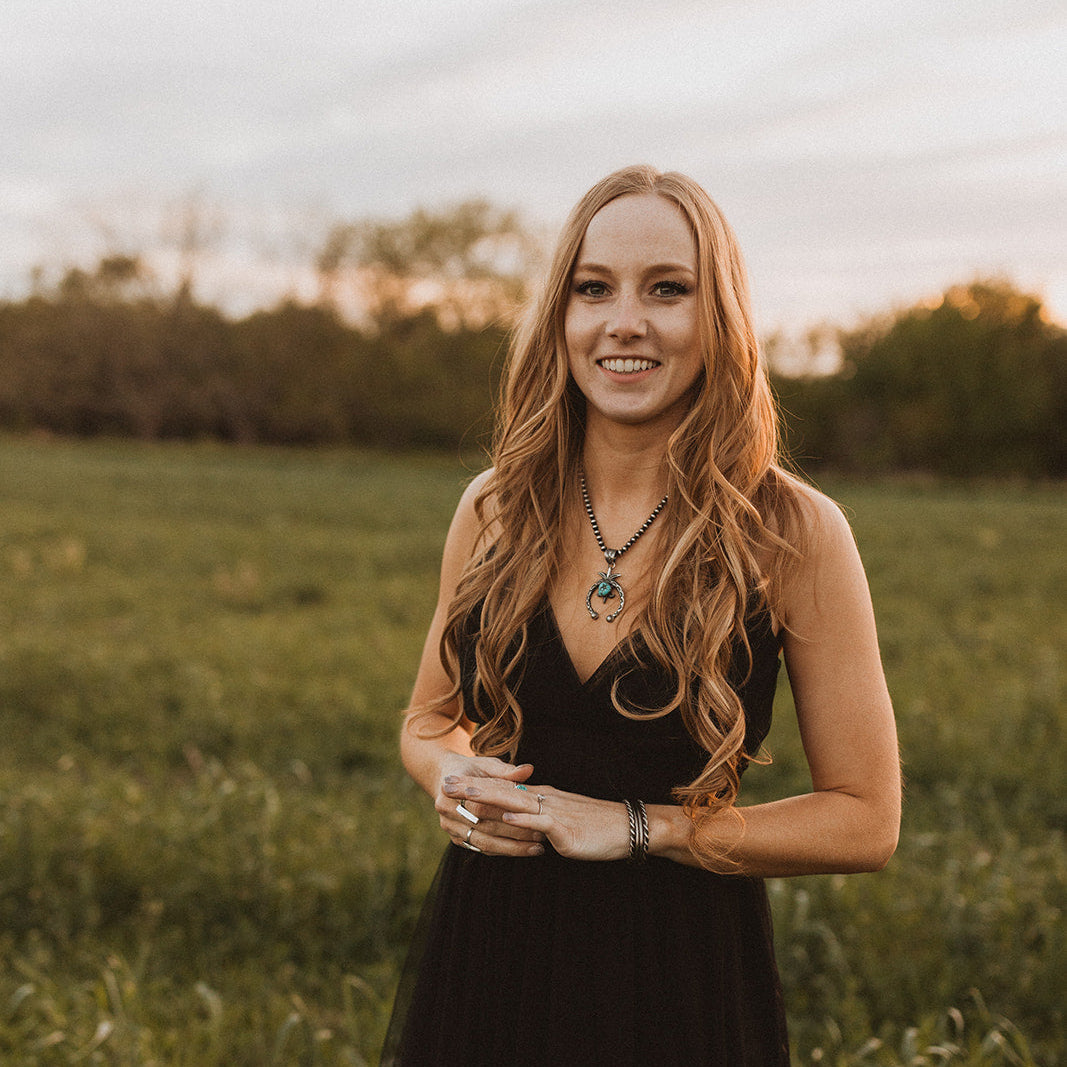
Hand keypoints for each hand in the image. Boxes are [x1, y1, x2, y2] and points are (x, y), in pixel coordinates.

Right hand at [434, 755, 545, 856]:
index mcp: (450, 789)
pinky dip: (503, 850)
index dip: (507, 812)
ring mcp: (449, 827)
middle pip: (484, 827)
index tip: (534, 816)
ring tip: (537, 848)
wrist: (446, 777)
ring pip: (483, 843)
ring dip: (512, 848)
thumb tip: (529, 770)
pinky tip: (522, 850)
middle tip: (542, 835)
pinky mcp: (456, 839)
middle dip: (515, 833)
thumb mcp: (487, 764)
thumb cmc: (473, 769)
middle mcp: (445, 810)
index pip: (481, 805)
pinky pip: (481, 848)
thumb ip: (506, 770)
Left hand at [442, 775, 631, 861]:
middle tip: (446, 783)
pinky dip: (522, 818)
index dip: (477, 785)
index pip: (504, 789)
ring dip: (489, 799)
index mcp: (542, 798)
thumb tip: (516, 821)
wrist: (627, 827)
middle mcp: (545, 800)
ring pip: (516, 803)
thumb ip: (538, 818)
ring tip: (465, 795)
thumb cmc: (596, 826)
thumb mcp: (562, 819)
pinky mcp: (565, 829)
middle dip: (473, 789)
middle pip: (502, 792)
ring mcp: (554, 813)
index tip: (452, 782)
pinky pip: (540, 822)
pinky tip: (506, 815)